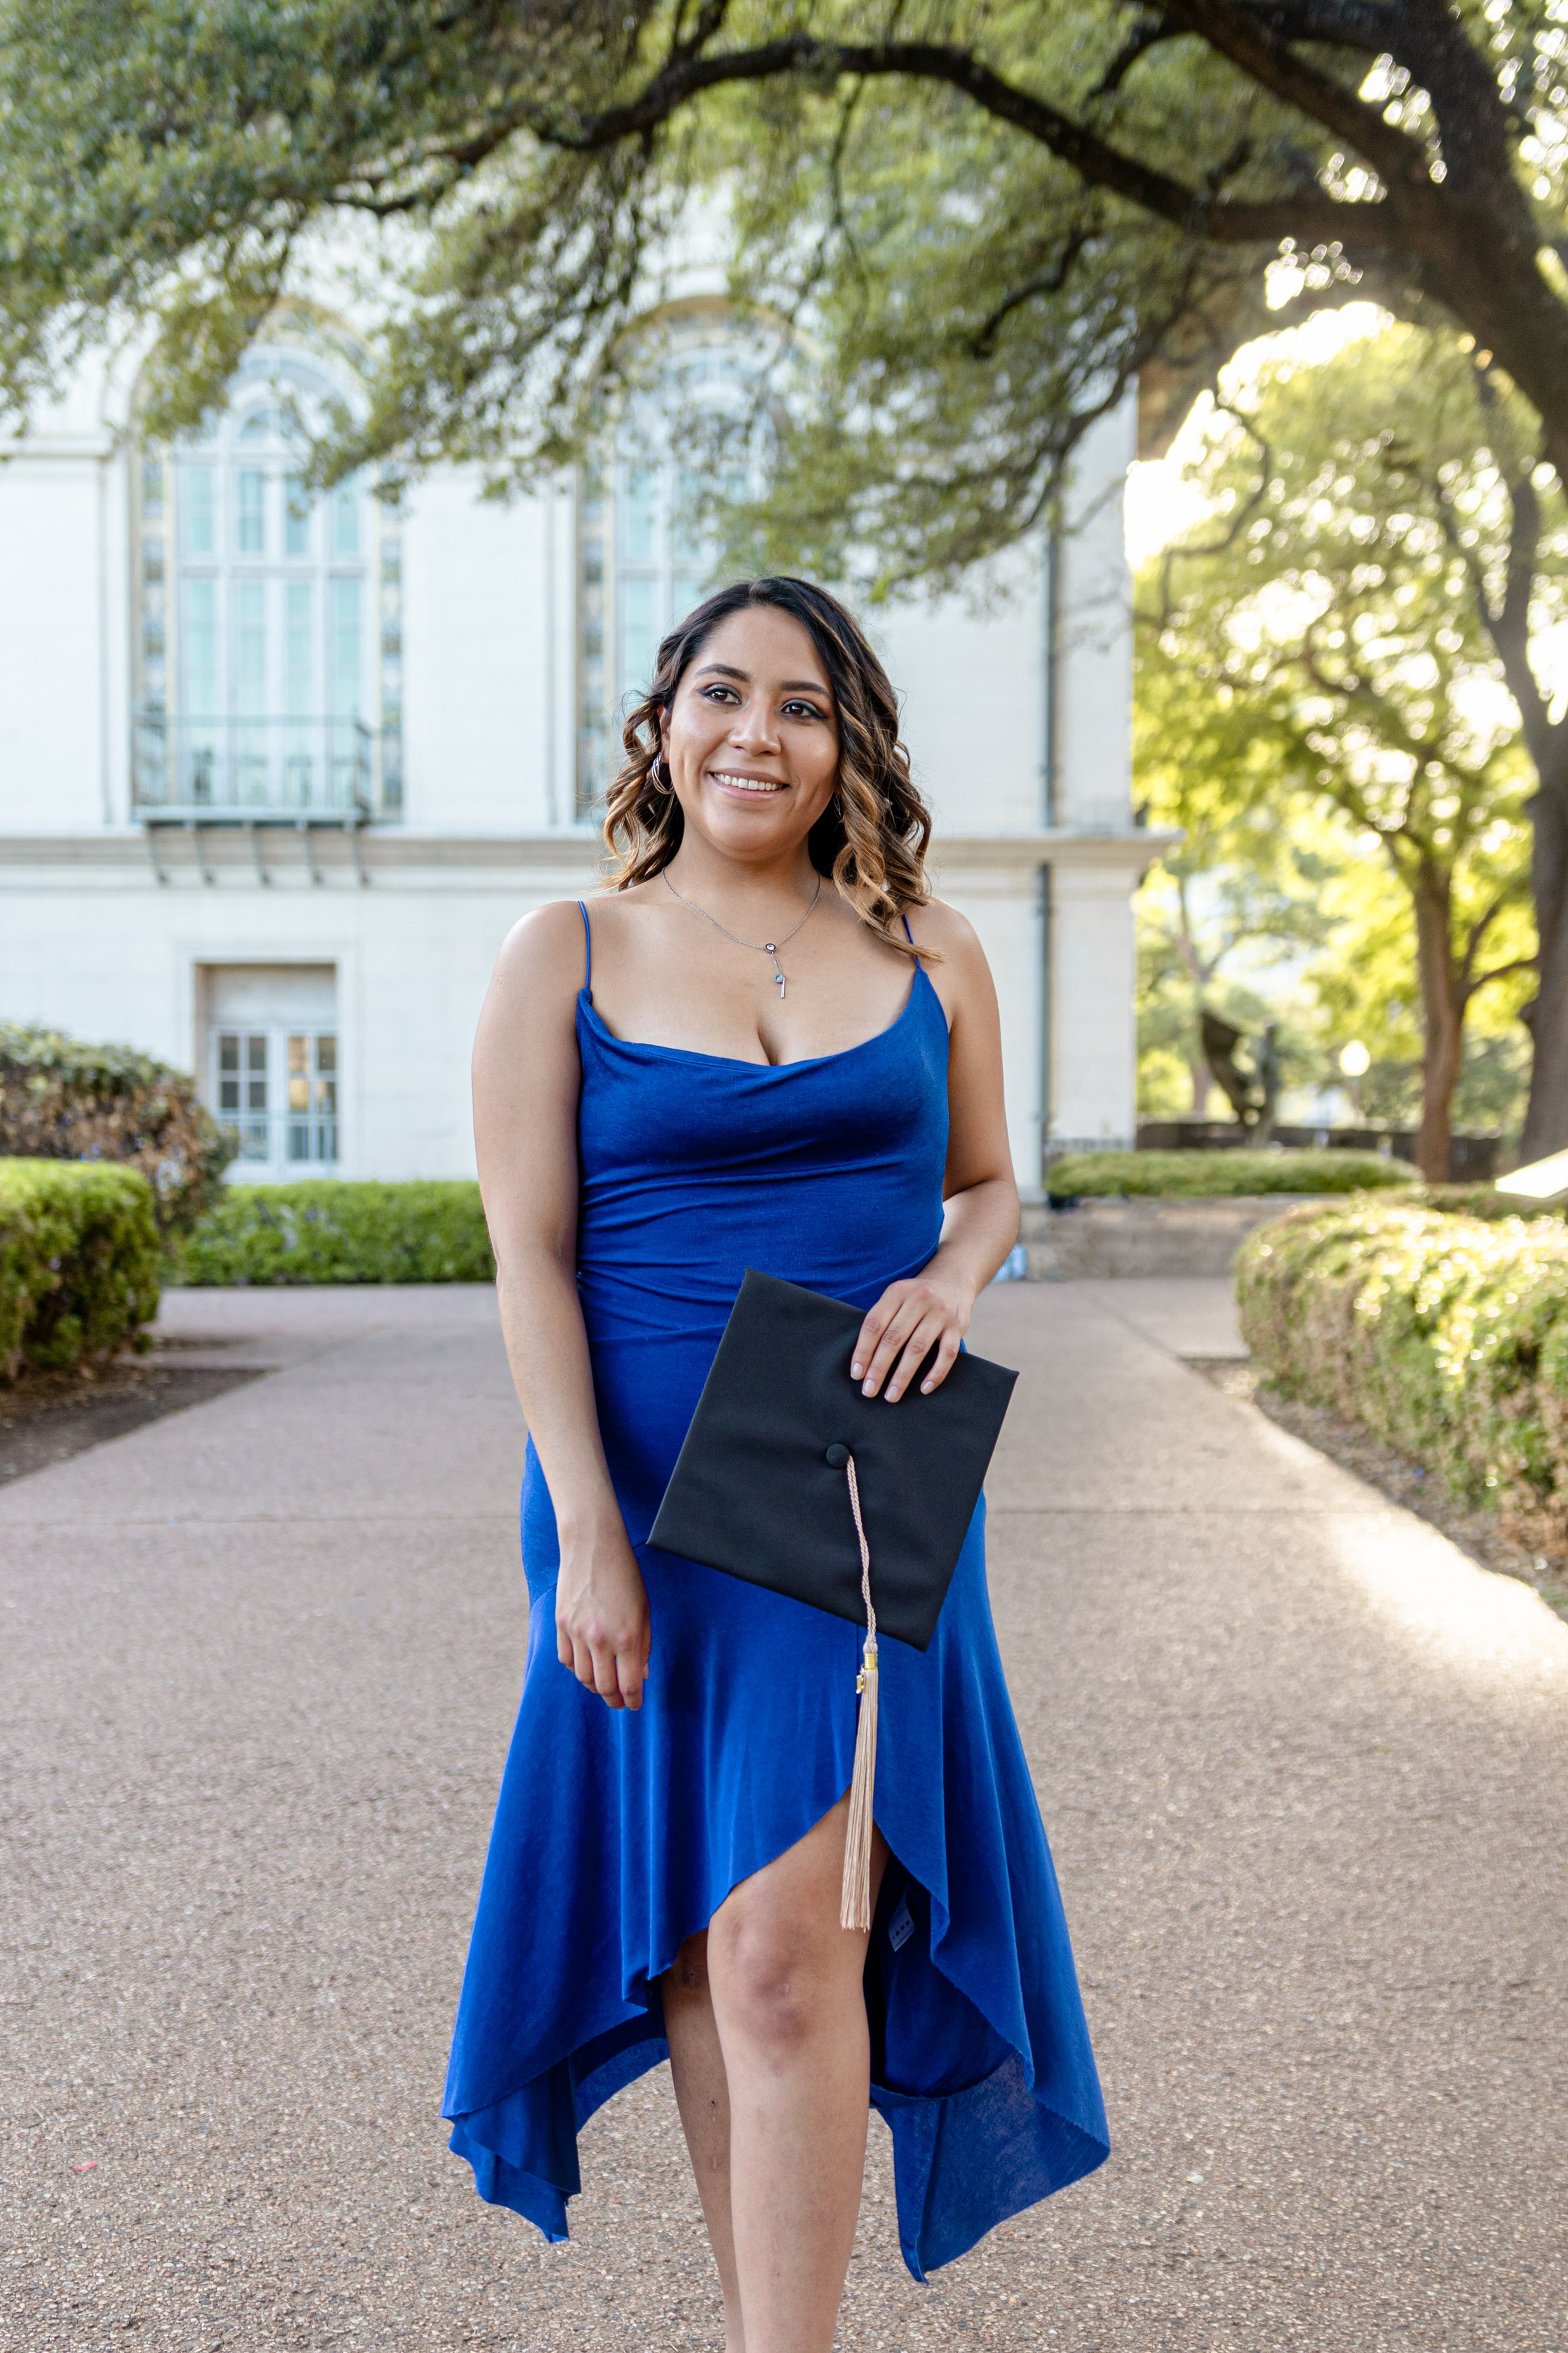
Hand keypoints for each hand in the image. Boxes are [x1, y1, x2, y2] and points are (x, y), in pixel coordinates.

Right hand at [556, 1520, 650, 1709]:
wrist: (593, 1546)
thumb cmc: (625, 1575)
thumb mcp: (644, 1610)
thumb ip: (643, 1645)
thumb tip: (640, 1675)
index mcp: (626, 1636)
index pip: (628, 1684)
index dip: (633, 1700)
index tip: (635, 1705)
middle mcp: (599, 1639)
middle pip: (604, 1687)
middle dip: (613, 1700)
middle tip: (619, 1702)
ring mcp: (577, 1633)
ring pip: (582, 1676)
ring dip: (595, 1686)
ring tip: (604, 1686)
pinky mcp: (561, 1624)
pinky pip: (566, 1659)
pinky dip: (576, 1668)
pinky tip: (586, 1666)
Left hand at [852, 1266, 974, 1402]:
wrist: (954, 1279)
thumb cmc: (916, 1296)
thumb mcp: (897, 1296)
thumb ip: (882, 1318)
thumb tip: (862, 1360)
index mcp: (897, 1292)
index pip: (874, 1325)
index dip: (863, 1351)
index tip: (857, 1374)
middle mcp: (919, 1299)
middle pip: (893, 1338)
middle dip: (879, 1368)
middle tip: (869, 1391)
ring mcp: (940, 1313)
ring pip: (918, 1349)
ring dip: (902, 1376)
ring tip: (891, 1395)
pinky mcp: (958, 1326)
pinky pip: (947, 1354)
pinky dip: (936, 1373)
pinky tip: (924, 1389)